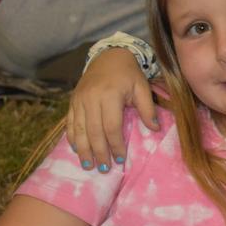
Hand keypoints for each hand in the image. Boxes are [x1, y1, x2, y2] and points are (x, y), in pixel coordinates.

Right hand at [65, 49, 157, 171]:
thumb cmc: (129, 74)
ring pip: (79, 130)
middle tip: (104, 169)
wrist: (108, 56)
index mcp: (109, 96)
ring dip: (83, 150)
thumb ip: (147, 108)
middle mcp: (91, 99)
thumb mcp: (142, 87)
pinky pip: (70, 123)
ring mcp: (79, 100)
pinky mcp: (72, 101)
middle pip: (94, 132)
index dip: (116, 145)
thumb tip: (155, 129)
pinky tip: (76, 150)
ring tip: (88, 165)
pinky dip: (72, 138)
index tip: (121, 160)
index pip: (111, 127)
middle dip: (99, 152)